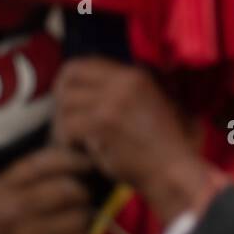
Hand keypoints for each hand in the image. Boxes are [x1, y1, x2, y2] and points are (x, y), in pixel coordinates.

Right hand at [0, 147, 94, 233]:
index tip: (86, 162)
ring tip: (76, 218)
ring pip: (80, 217)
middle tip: (82, 195)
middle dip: (83, 190)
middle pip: (69, 189)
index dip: (74, 159)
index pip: (45, 163)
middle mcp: (12, 212)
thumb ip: (28, 177)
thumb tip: (74, 155)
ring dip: (85, 217)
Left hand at [53, 58, 217, 223]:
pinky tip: (77, 150)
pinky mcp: (104, 124)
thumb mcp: (152, 105)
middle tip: (63, 119)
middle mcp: (123, 82)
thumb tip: (92, 89)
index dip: (69, 80)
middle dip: (60, 98)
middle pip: (69, 76)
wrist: (173, 170)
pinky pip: (68, 126)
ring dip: (62, 123)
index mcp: (135, 76)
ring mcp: (113, 101)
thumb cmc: (163, 146)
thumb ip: (126, 92)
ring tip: (72, 140)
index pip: (86, 63)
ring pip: (66, 103)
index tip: (68, 99)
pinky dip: (67, 141)